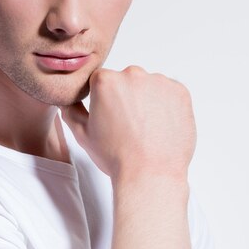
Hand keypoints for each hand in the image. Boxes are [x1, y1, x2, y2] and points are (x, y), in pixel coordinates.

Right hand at [60, 66, 195, 181]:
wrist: (150, 174)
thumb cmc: (117, 157)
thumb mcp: (83, 135)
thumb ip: (72, 112)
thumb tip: (68, 102)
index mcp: (106, 81)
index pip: (102, 81)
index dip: (104, 100)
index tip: (110, 116)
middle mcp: (133, 74)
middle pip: (127, 80)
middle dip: (127, 98)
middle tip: (128, 125)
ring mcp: (159, 82)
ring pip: (149, 86)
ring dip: (147, 101)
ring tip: (146, 128)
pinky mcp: (180, 92)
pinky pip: (170, 93)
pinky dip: (166, 106)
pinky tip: (160, 126)